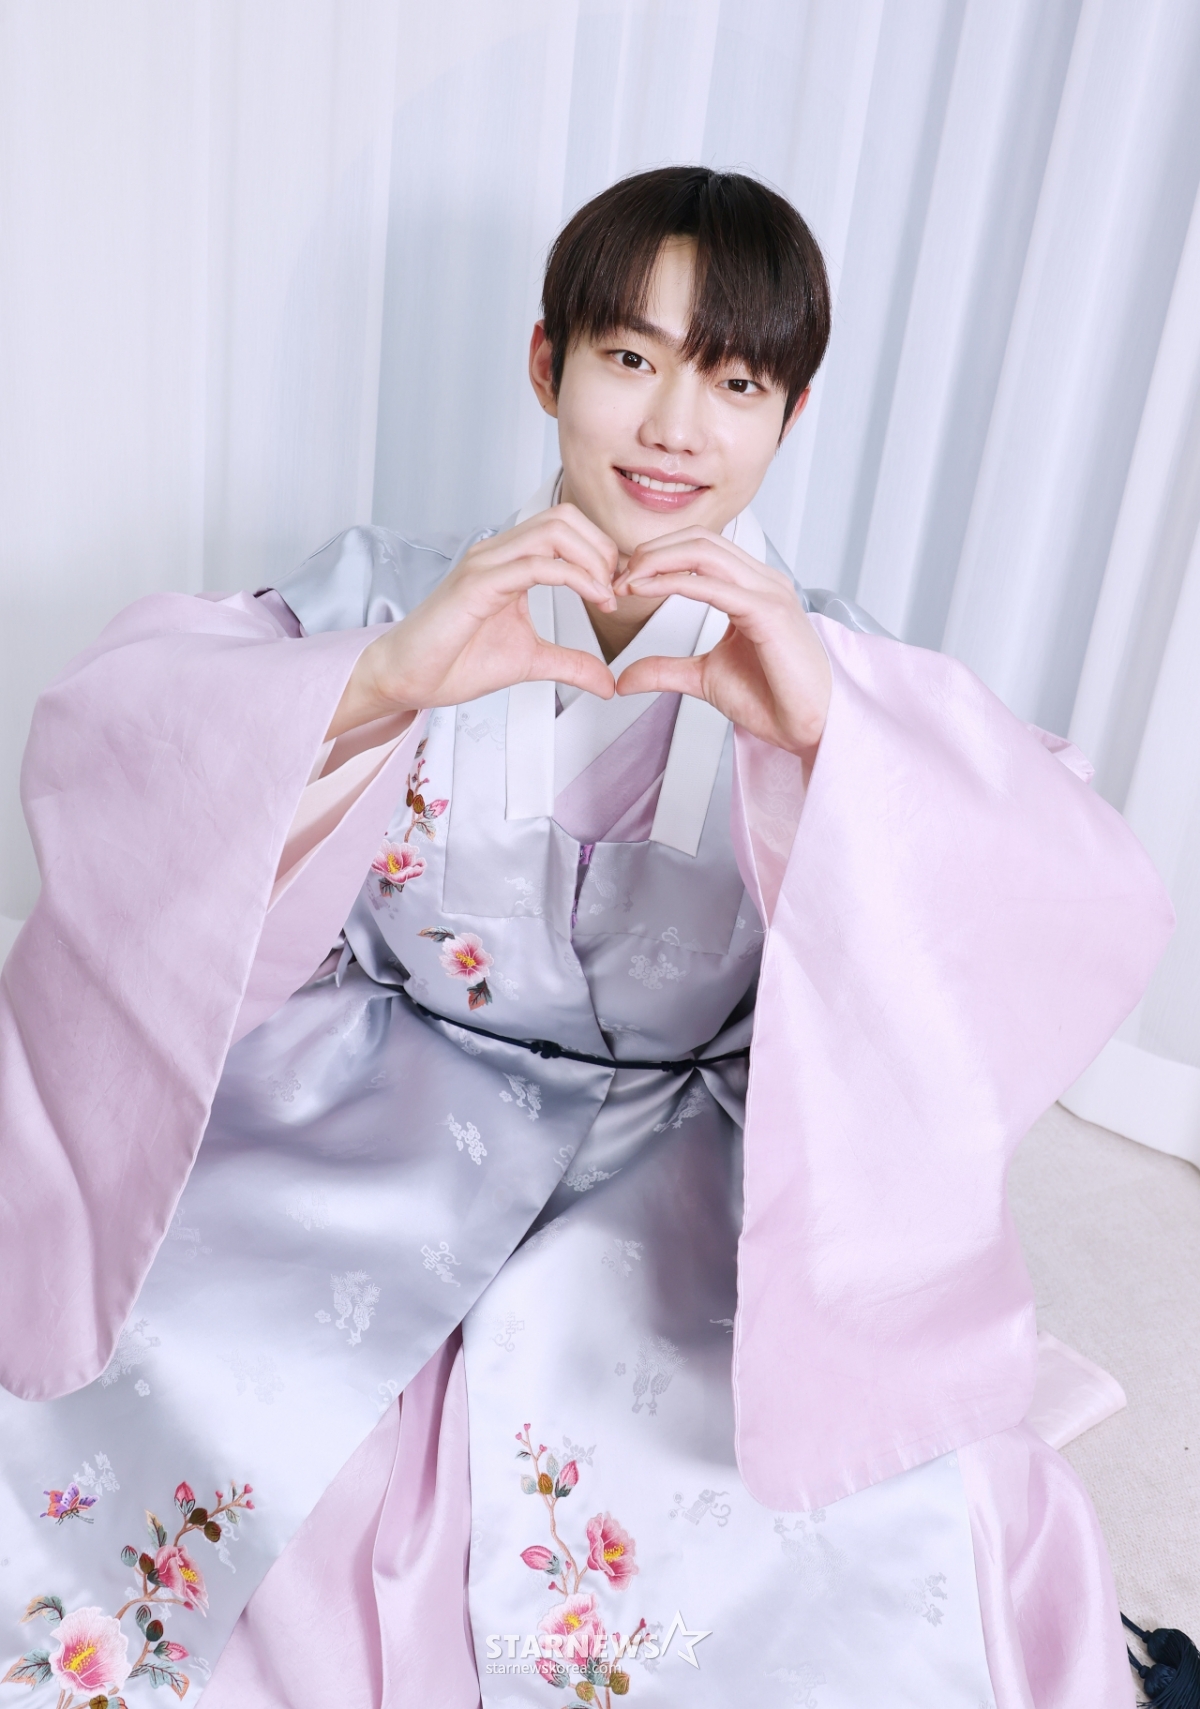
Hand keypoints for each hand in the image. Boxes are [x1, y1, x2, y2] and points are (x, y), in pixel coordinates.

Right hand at [328, 506, 618, 736]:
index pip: (566, 527)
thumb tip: (609, 682)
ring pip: (554, 531)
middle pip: (565, 517)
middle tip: (616, 591)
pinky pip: (536, 564)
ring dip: (592, 559)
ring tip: (606, 596)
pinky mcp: (476, 584)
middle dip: (603, 549)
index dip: (602, 552)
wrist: (408, 678)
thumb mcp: (531, 662)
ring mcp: (485, 563)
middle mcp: (497, 552)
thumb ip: (571, 663)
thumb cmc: (454, 662)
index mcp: (509, 561)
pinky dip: (575, 577)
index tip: (617, 593)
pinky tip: (592, 600)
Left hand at [612, 529, 830, 764]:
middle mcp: (763, 581)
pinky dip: (675, 583)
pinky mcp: (770, 613)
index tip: (623, 582)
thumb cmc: (773, 699)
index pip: (699, 548)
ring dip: (658, 561)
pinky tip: (647, 591)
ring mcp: (769, 593)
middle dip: (652, 552)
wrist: (809, 728)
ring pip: (705, 552)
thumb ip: (665, 670)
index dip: (657, 557)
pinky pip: (715, 586)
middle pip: (699, 539)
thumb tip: (624, 677)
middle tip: (617, 578)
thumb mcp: (704, 678)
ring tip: (627, 582)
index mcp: (752, 587)